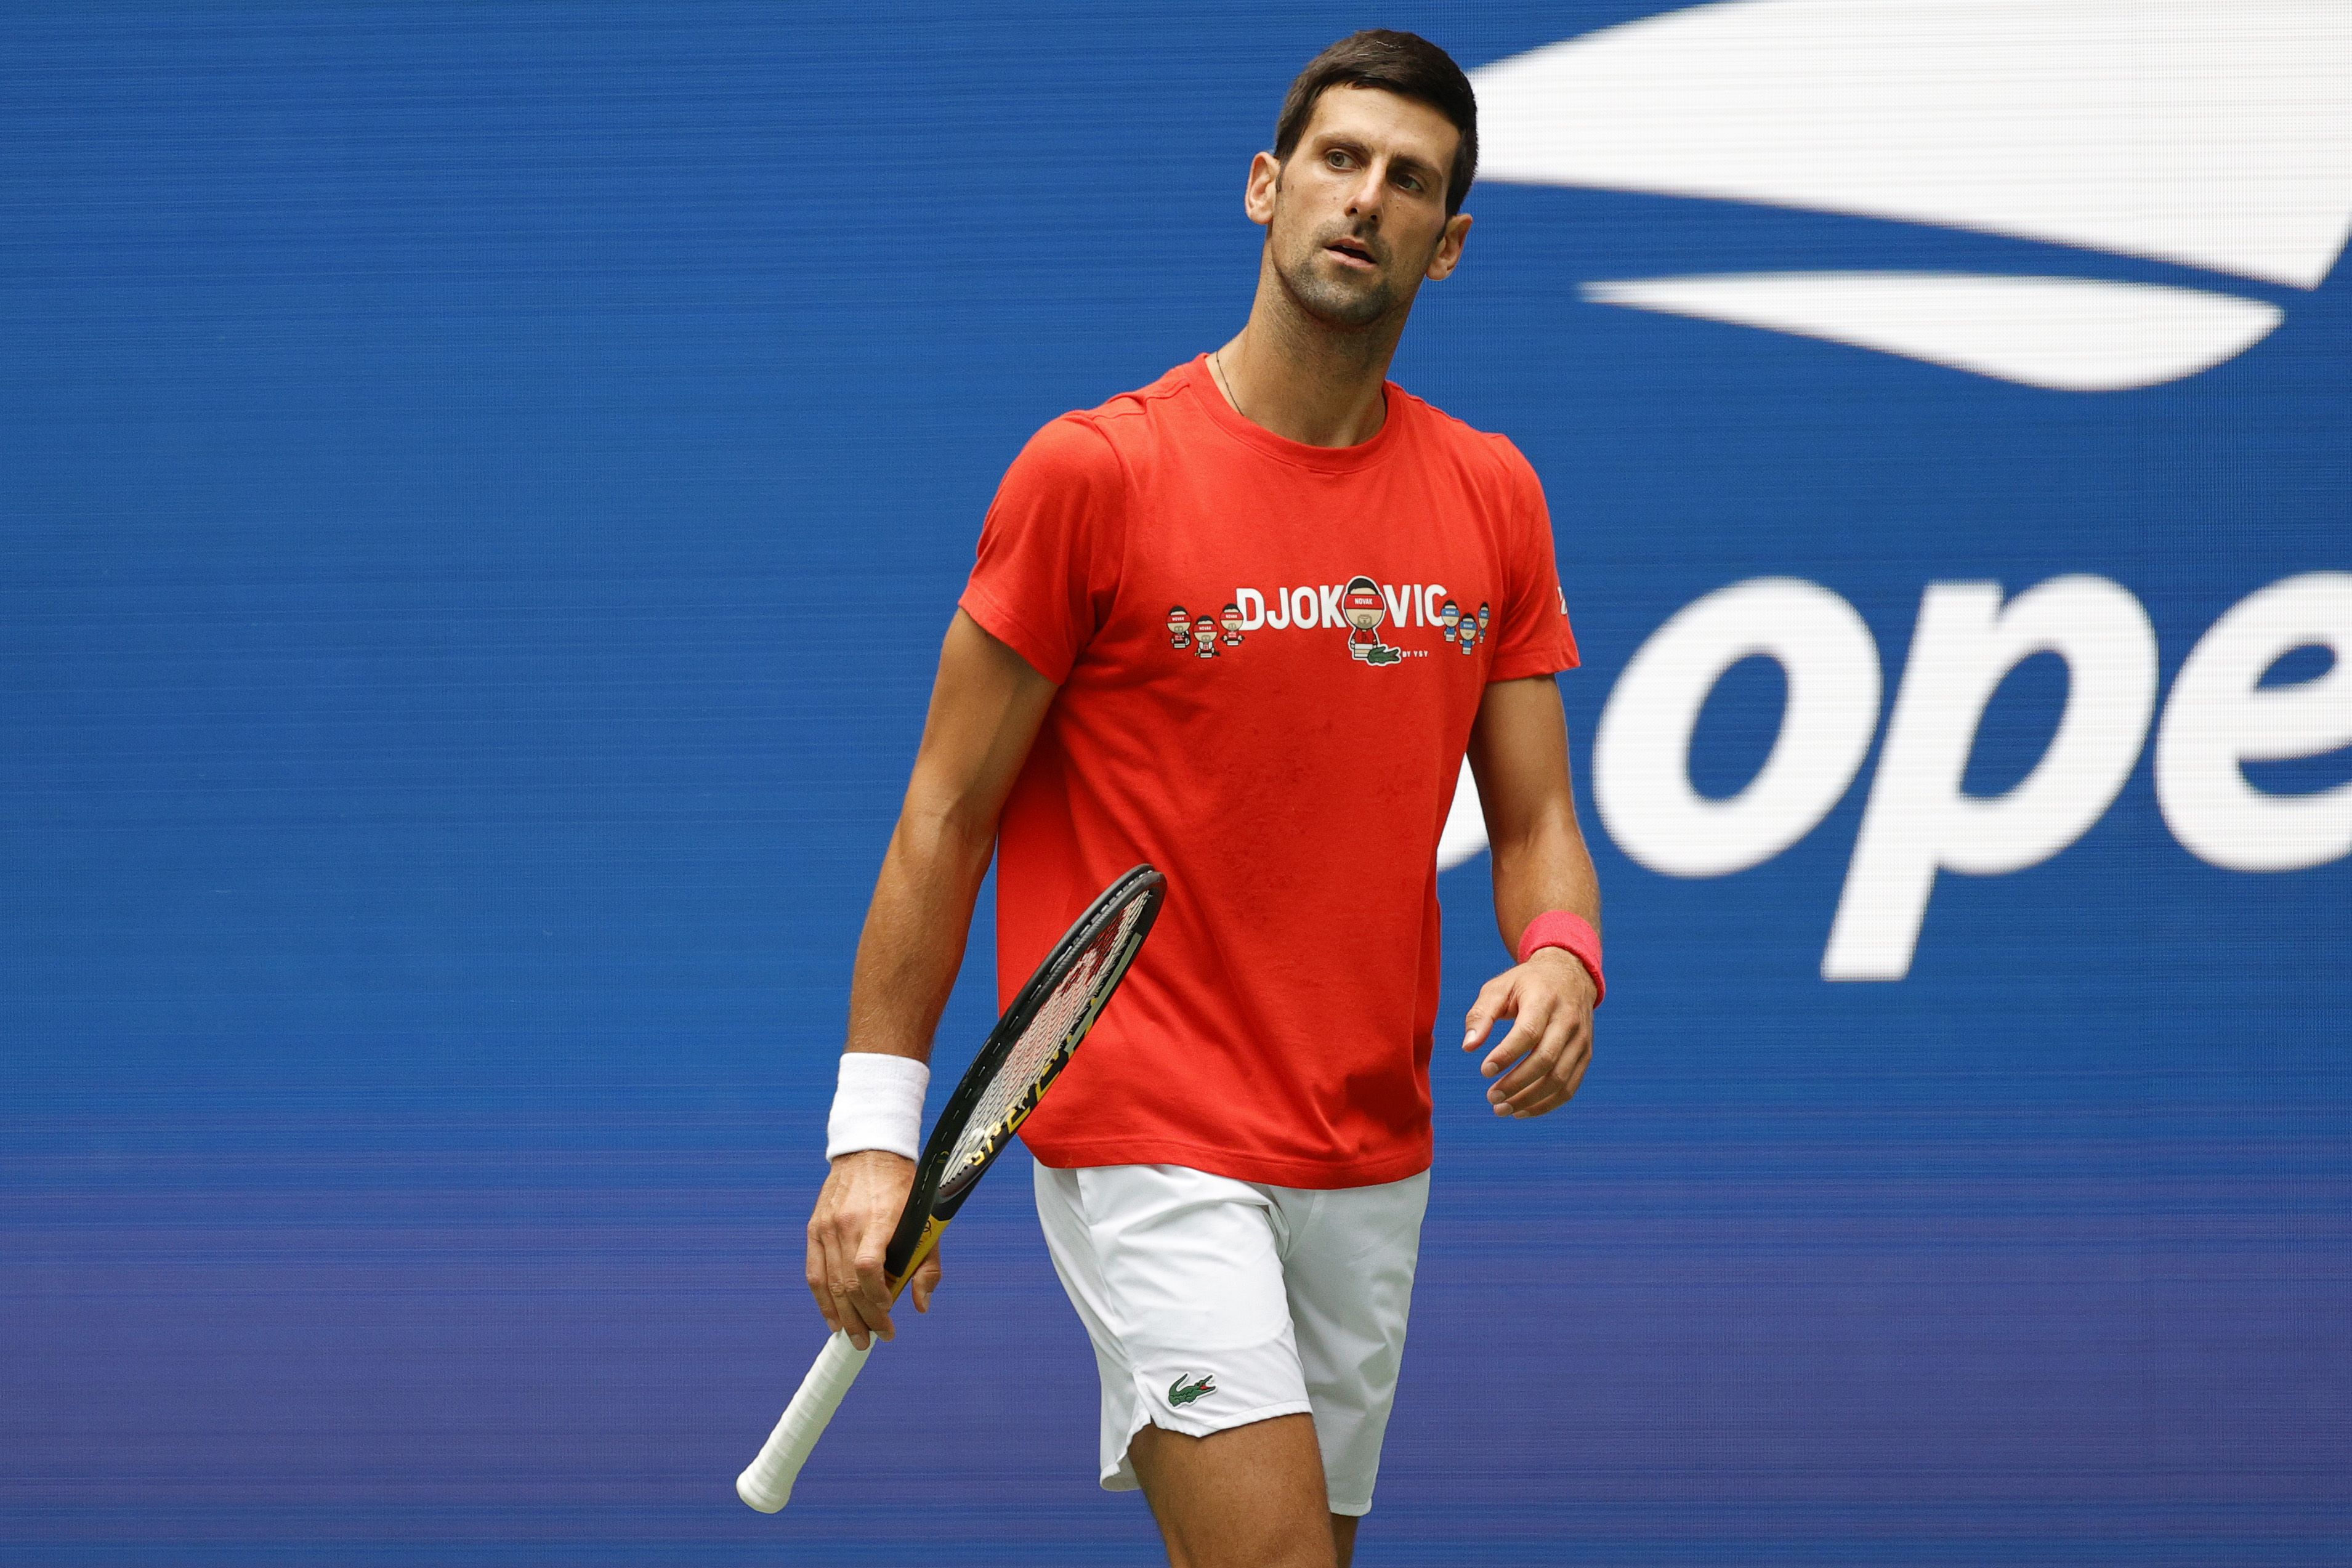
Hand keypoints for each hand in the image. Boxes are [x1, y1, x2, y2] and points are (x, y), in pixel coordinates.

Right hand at [804, 1149, 941, 1348]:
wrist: (870, 1151)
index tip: (890, 1313)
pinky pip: (814, 1273)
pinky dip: (822, 1300)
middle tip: (877, 1338)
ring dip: (843, 1316)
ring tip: (856, 1337)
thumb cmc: (905, 1188)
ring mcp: (826, 1227)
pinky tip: (833, 1319)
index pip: (868, 1267)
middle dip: (864, 1318)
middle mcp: (847, 1224)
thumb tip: (920, 1306)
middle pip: (848, 1284)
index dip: (877, 1297)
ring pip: (829, 1284)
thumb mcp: (927, 1219)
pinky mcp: (814, 1229)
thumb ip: (926, 1263)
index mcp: (878, 1219)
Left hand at [1461, 948, 1595, 1118]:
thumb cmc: (1525, 984)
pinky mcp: (1586, 1054)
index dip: (1507, 1055)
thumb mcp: (1498, 988)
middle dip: (1516, 1084)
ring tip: (1501, 1109)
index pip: (1528, 1033)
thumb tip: (1468, 1047)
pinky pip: (1570, 1087)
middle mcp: (1568, 1020)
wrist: (1569, 974)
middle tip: (1491, 1097)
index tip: (1484, 1071)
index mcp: (1544, 999)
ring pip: (1560, 1079)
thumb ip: (1481, 1015)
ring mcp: (1581, 1039)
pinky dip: (1547, 1104)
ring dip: (1530, 1100)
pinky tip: (1522, 1111)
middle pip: (1546, 1060)